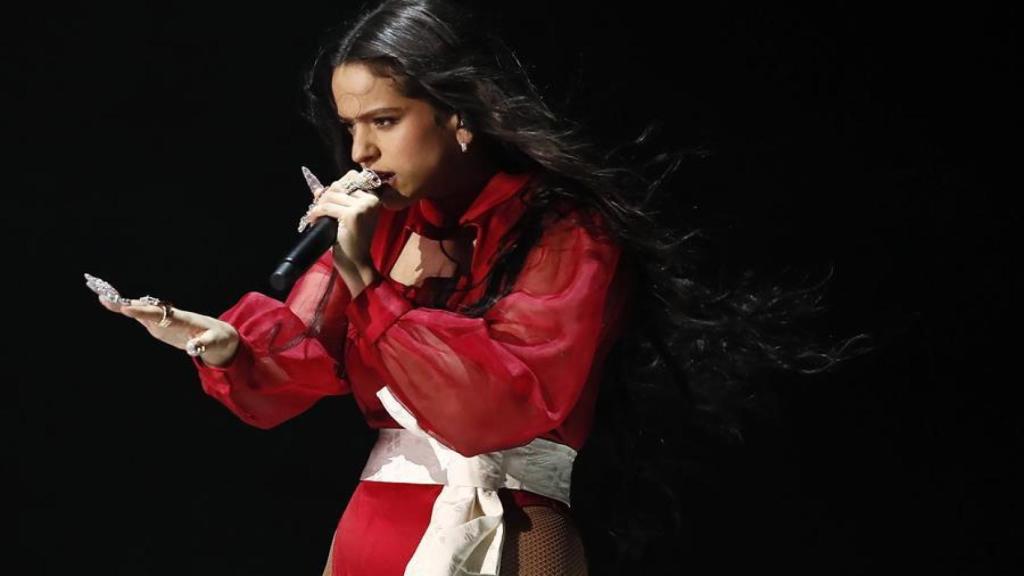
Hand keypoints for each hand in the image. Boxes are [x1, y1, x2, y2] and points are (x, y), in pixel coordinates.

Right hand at [97, 296, 239, 367]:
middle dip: (125, 303)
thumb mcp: (214, 342)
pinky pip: (139, 315)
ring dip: (120, 303)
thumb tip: (194, 349)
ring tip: (99, 294)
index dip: (143, 313)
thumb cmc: (217, 338)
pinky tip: (109, 303)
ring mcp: (161, 320)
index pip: (160, 315)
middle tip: (103, 296)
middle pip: (145, 308)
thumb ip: (203, 345)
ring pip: (139, 309)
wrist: (217, 334)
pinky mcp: (157, 324)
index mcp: (181, 319)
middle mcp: (168, 316)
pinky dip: (124, 309)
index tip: (126, 309)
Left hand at [305, 169, 381, 270]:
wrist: (357, 262)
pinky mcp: (351, 215)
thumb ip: (335, 201)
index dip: (334, 187)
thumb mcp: (346, 217)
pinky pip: (326, 207)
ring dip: (319, 205)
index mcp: (373, 199)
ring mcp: (362, 207)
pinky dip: (316, 213)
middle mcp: (370, 200)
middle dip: (325, 196)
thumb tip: (317, 189)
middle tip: (318, 209)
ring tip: (315, 216)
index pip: (351, 179)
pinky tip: (313, 220)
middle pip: (339, 186)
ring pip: (331, 195)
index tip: (325, 199)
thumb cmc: (352, 241)